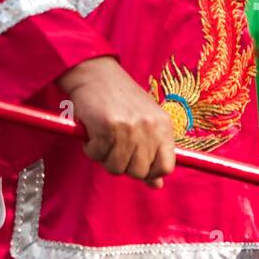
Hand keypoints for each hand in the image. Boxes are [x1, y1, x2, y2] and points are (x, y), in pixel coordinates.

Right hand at [58, 56, 175, 188]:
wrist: (95, 73)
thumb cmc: (119, 99)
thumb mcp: (143, 123)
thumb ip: (152, 153)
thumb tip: (157, 186)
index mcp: (163, 125)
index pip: (167, 167)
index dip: (150, 173)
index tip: (136, 165)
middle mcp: (149, 127)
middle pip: (139, 172)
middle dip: (122, 165)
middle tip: (114, 147)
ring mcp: (129, 127)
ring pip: (116, 167)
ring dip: (104, 157)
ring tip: (103, 138)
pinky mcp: (107, 126)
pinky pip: (97, 155)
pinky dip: (91, 148)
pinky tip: (93, 132)